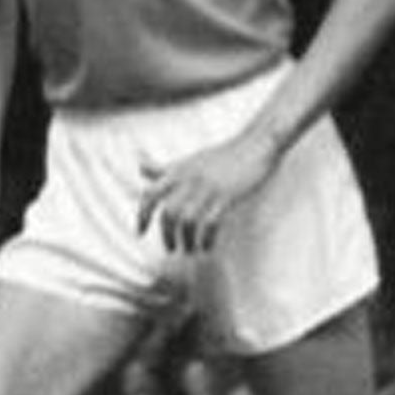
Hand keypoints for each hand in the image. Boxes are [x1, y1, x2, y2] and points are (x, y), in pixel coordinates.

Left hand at [136, 131, 279, 254]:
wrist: (254, 145)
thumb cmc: (222, 155)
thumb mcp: (189, 159)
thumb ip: (165, 168)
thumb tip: (140, 167)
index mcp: (178, 170)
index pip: (151, 194)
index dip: (142, 215)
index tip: (140, 232)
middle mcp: (189, 178)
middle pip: (168, 213)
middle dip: (166, 235)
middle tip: (171, 248)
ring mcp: (208, 187)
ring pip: (188, 222)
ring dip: (187, 240)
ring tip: (190, 249)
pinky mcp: (226, 196)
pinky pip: (210, 224)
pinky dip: (206, 239)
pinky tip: (207, 246)